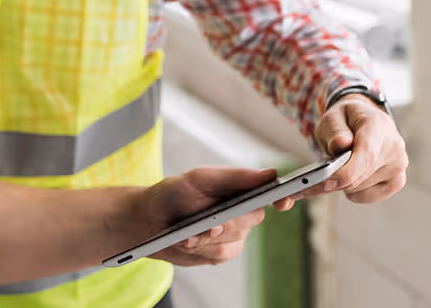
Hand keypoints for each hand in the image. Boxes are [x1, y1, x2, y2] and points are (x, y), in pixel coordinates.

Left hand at [137, 168, 274, 266]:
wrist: (148, 221)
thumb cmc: (173, 194)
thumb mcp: (199, 179)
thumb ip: (233, 178)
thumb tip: (269, 175)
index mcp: (239, 187)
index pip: (270, 191)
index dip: (282, 196)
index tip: (282, 201)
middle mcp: (241, 210)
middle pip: (252, 218)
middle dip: (228, 222)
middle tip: (209, 223)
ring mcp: (233, 233)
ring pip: (233, 240)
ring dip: (207, 238)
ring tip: (186, 234)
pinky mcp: (220, 252)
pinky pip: (219, 255)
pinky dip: (200, 249)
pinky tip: (186, 242)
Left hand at [274, 94, 407, 210]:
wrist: (366, 120)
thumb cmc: (346, 118)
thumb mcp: (332, 116)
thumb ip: (335, 130)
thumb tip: (340, 146)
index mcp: (378, 126)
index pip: (366, 155)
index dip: (347, 173)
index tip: (326, 182)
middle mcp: (394, 148)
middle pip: (360, 177)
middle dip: (332, 181)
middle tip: (306, 185)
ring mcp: (398, 166)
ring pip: (360, 189)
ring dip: (341, 184)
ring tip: (331, 171)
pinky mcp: (397, 181)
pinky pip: (367, 196)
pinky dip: (352, 190)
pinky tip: (348, 176)